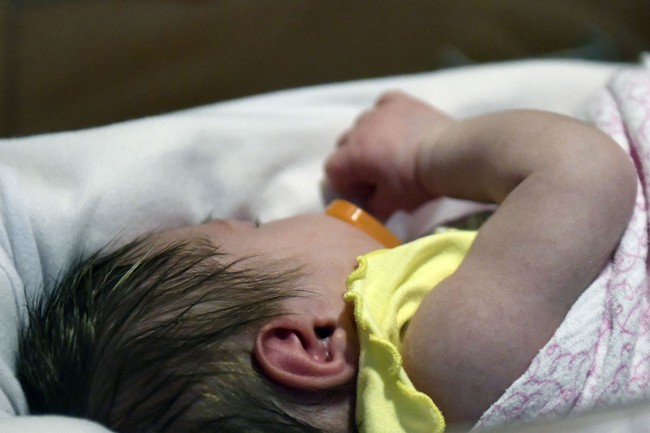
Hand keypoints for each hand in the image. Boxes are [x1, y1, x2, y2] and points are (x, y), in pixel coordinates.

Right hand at [325, 91, 454, 219]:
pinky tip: (397, 127)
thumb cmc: (417, 182)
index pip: (332, 170)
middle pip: (343, 147)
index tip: (366, 192)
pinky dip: (385, 116)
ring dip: (369, 139)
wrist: (450, 155)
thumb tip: (363, 211)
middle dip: (355, 162)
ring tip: (391, 152)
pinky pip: (382, 105)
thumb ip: (370, 209)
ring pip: (361, 125)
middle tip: (379, 175)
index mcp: (353, 155)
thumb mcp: (391, 204)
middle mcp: (360, 129)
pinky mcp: (398, 101)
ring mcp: (378, 112)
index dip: (346, 184)